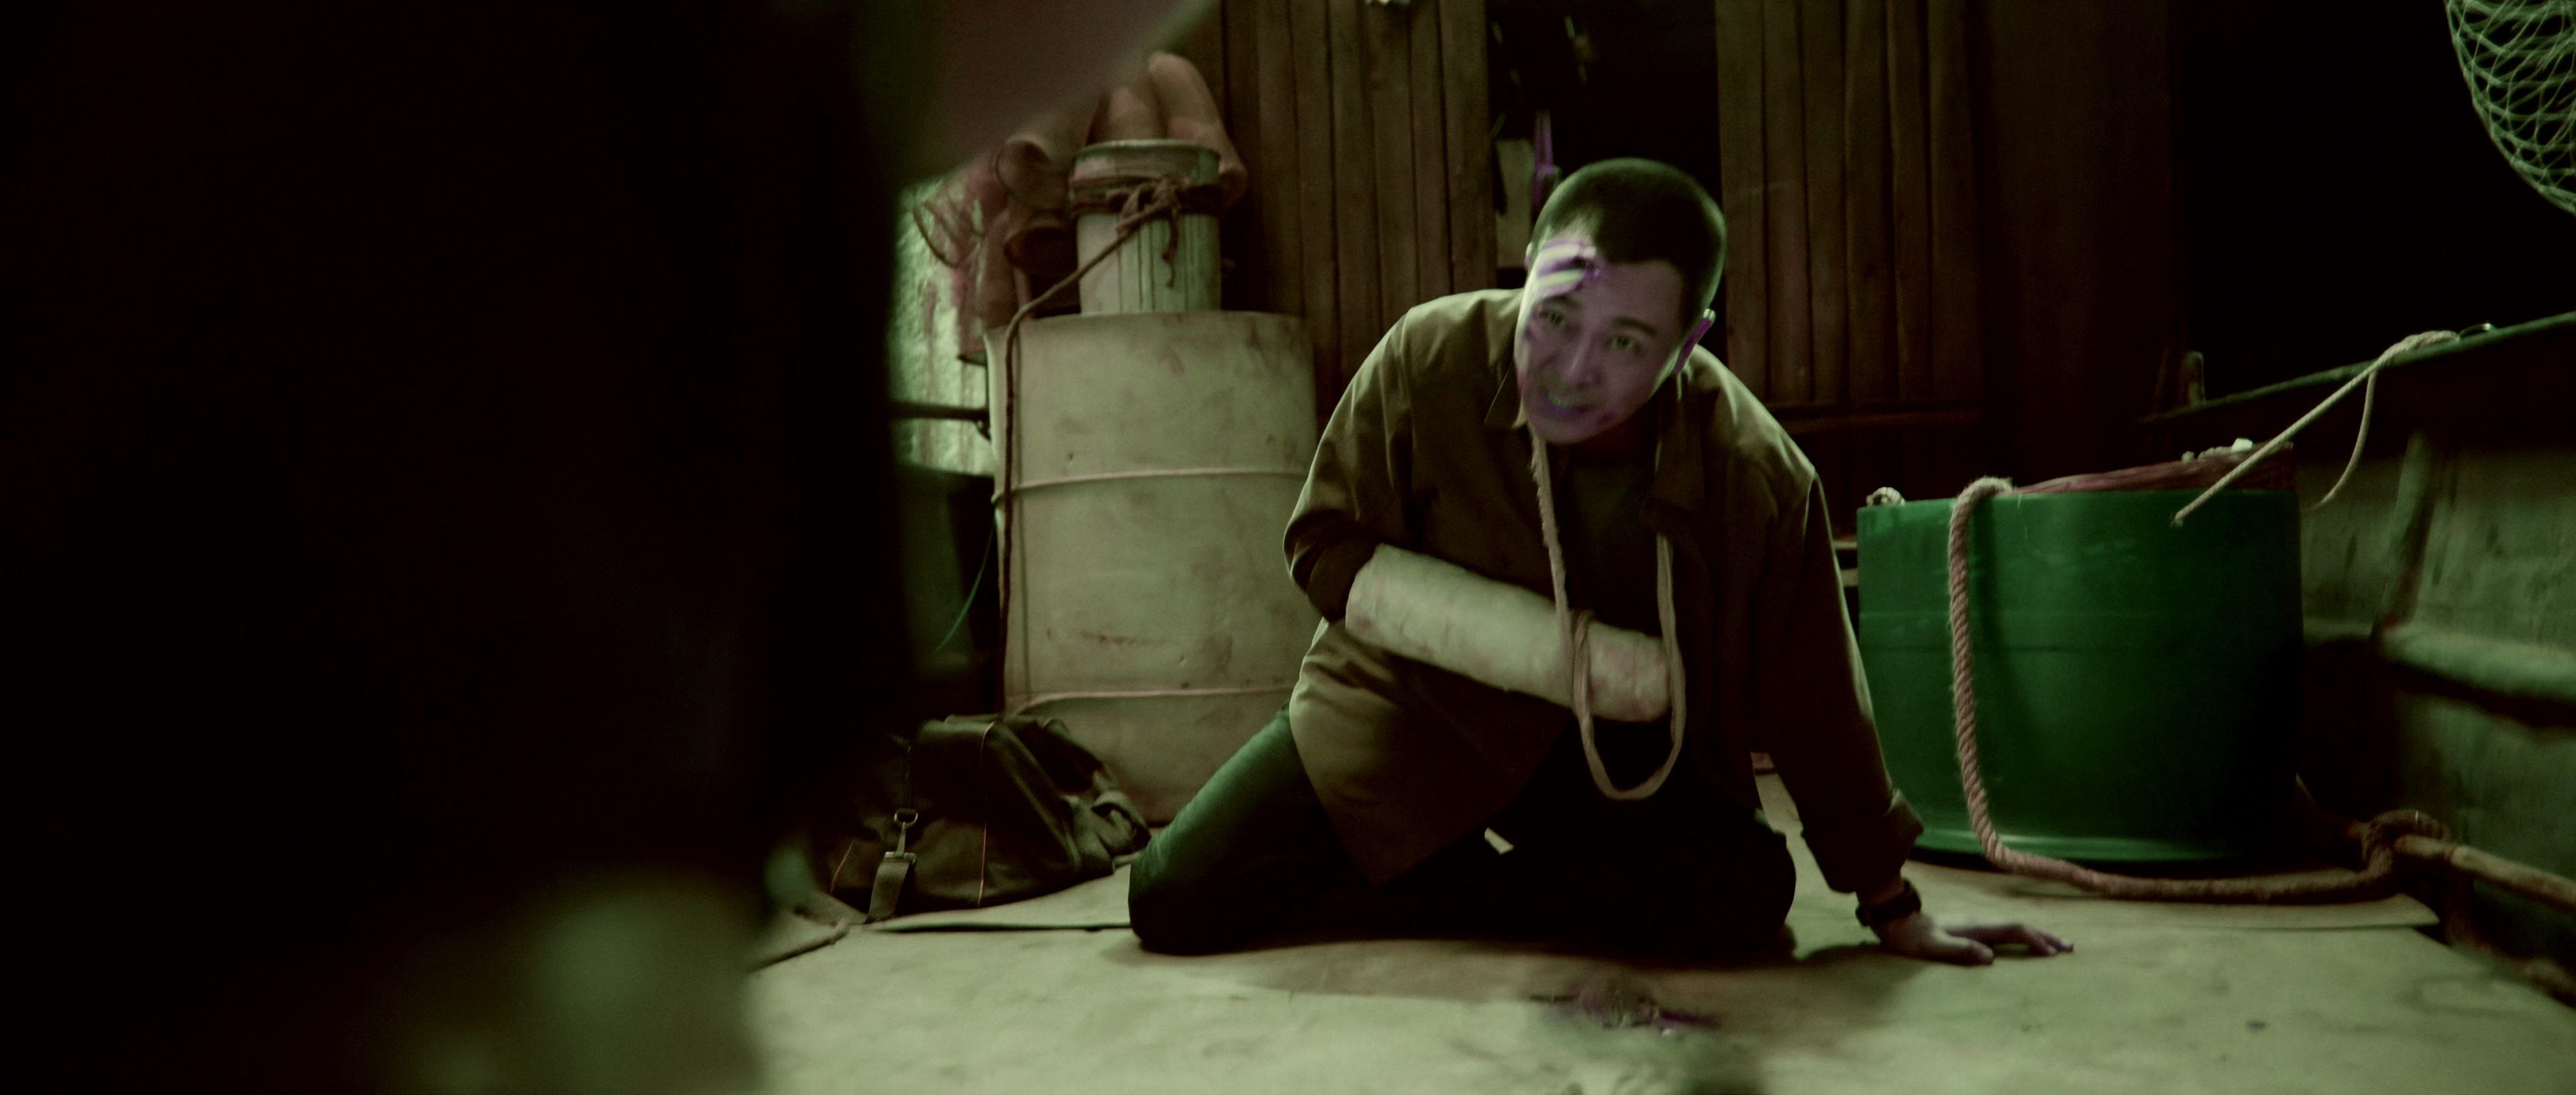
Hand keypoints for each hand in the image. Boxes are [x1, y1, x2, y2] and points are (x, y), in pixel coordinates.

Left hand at [1872, 911, 2071, 965]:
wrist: (1897, 921)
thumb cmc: (1913, 938)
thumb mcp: (1934, 947)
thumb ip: (1960, 951)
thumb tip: (1990, 957)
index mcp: (1976, 926)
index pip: (2013, 930)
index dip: (2034, 940)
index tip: (2052, 953)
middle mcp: (1980, 922)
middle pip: (2020, 926)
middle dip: (2045, 936)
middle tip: (2069, 948)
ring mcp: (1977, 923)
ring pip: (2014, 927)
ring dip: (2036, 934)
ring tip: (2056, 945)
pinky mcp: (1972, 928)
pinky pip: (2005, 930)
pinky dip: (2022, 935)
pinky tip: (2025, 941)